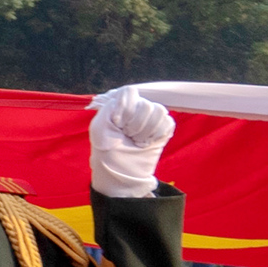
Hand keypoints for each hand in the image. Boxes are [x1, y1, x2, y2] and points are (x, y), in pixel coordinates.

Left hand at [89, 85, 174, 199]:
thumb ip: (110, 107)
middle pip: (146, 105)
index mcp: (119, 104)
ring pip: (160, 111)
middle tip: (128, 137)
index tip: (118, 125)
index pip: (130, 92)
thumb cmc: (107, 153)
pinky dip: (157, 136)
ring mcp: (151, 117)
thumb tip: (130, 97)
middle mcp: (136, 107)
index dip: (125, 110)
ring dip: (147, 131)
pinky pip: (168, 123)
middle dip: (136, 126)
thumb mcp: (99, 129)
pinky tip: (146, 143)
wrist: (121, 175)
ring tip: (137, 140)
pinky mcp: (163, 128)